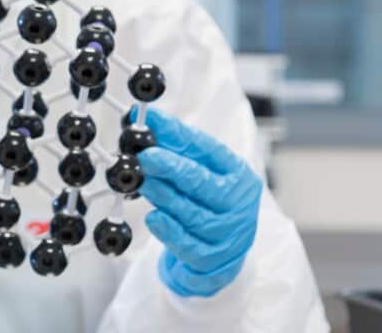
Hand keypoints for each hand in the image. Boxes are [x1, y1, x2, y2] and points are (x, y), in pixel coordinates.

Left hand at [135, 108, 261, 297]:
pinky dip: (168, 231)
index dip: (179, 135)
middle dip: (172, 168)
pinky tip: (153, 218)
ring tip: (142, 182)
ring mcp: (227, 233)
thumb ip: (179, 150)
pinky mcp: (212, 259)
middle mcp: (237, 203)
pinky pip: (187, 244)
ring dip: (164, 196)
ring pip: (192, 213)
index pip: (208, 150)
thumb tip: (149, 123)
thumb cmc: (210, 202)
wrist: (226, 251)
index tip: (152, 121)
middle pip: (202, 183)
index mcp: (238, 174)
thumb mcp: (204, 173)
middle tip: (145, 156)